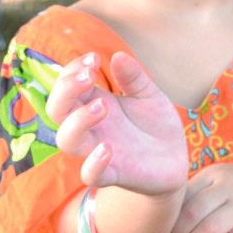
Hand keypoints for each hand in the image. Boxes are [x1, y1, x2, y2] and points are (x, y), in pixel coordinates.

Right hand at [46, 51, 187, 196]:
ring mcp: (98, 150)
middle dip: (65, 90)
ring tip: (103, 106)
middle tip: (88, 76)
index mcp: (94, 103)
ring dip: (78, 121)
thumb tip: (118, 56)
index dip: (72, 70)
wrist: (175, 160)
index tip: (93, 59)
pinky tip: (107, 148)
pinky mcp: (114, 174)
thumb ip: (134, 78)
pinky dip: (93, 164)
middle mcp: (90, 127)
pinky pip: (90, 176)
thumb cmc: (155, 125)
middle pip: (56, 109)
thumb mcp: (149, 95)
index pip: (66, 85)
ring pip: (67, 140)